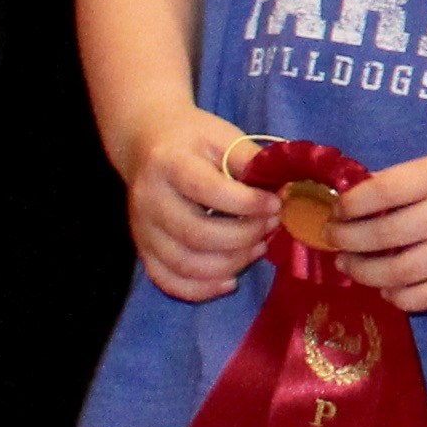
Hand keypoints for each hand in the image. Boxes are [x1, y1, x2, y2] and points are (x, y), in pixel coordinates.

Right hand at [121, 110, 280, 299]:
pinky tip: (230, 280)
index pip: (209, 191)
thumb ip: (251, 161)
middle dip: (245, 236)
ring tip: (258, 247)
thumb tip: (284, 189)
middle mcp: (150, 200)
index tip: (276, 203)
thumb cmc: (193, 140)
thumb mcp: (224, 136)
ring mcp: (142, 229)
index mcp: (170, 165)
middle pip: (197, 234)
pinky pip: (167, 280)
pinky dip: (200, 289)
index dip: (248, 204)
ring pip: (184, 264)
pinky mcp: (143, 249)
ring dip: (231, 263)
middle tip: (272, 225)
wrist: (145, 143)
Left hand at [317, 139, 426, 313]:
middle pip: (384, 234)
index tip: (336, 209)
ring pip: (399, 271)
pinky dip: (399, 296)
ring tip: (350, 266)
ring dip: (364, 271)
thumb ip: (409, 182)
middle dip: (346, 240)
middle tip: (334, 239)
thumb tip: (356, 204)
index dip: (350, 204)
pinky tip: (388, 288)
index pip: (382, 191)